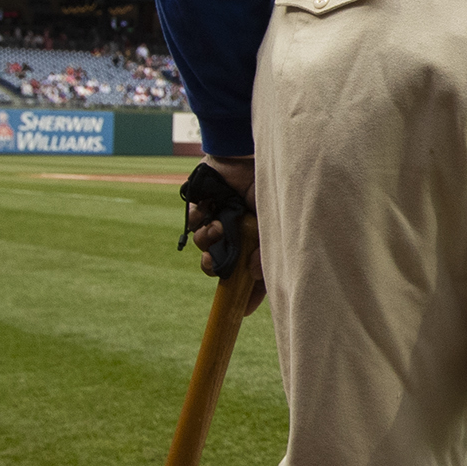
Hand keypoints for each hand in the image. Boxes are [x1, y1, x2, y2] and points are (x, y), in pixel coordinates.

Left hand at [187, 155, 261, 297]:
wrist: (245, 155)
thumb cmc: (269, 185)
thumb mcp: (274, 223)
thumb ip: (265, 251)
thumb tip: (254, 275)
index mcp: (259, 239)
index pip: (253, 275)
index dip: (247, 294)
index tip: (241, 310)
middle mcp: (240, 232)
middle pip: (222, 264)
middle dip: (216, 266)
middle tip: (214, 261)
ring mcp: (221, 218)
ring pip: (204, 245)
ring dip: (207, 241)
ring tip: (217, 226)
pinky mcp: (203, 205)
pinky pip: (193, 224)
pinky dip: (197, 221)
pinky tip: (208, 210)